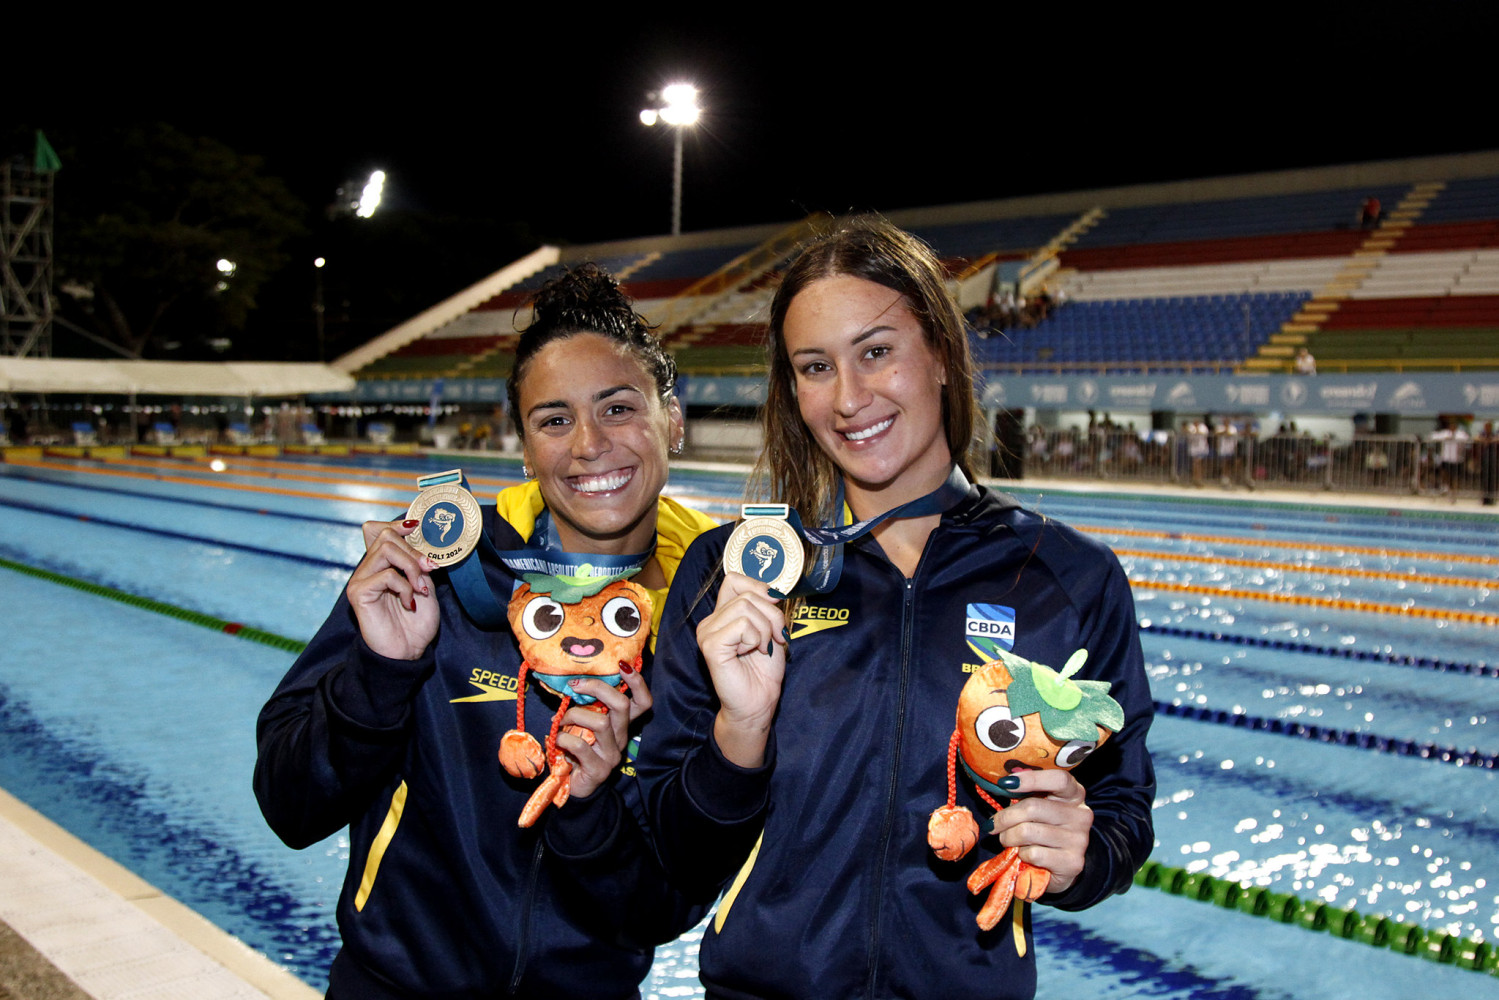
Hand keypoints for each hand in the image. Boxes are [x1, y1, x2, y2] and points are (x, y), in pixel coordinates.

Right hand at [347, 518, 438, 659]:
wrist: (407, 652)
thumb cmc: (416, 622)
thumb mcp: (425, 587)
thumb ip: (420, 566)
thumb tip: (422, 547)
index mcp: (381, 566)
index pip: (379, 532)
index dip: (397, 525)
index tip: (416, 527)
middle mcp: (367, 570)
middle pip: (387, 537)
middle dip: (414, 552)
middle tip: (429, 571)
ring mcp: (360, 580)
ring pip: (386, 550)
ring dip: (411, 567)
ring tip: (420, 589)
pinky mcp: (358, 593)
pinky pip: (386, 575)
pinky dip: (404, 587)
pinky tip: (409, 603)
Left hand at [555, 670, 651, 798]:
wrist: (575, 789)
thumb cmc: (577, 752)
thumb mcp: (583, 726)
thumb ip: (584, 708)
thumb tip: (571, 685)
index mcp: (621, 725)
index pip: (642, 702)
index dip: (637, 682)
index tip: (621, 665)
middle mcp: (621, 737)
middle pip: (622, 706)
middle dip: (598, 689)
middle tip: (575, 685)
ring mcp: (612, 754)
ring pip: (601, 723)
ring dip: (575, 716)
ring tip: (560, 721)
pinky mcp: (599, 769)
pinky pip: (582, 746)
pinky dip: (564, 738)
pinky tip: (556, 739)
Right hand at [697, 572, 787, 767]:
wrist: (758, 703)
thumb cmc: (763, 671)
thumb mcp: (770, 630)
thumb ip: (767, 608)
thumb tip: (774, 591)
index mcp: (722, 615)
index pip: (734, 580)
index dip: (758, 587)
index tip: (775, 606)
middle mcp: (710, 621)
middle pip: (746, 595)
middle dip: (772, 615)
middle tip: (774, 638)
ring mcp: (707, 633)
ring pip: (746, 608)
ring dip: (764, 629)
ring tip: (761, 648)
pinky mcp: (711, 646)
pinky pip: (742, 625)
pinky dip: (755, 638)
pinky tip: (751, 653)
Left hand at [989, 768, 1093, 895]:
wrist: (1061, 865)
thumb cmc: (1044, 828)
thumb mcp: (1038, 806)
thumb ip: (1026, 793)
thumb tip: (1004, 784)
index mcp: (1075, 794)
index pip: (1059, 779)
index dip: (1031, 779)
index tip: (1005, 784)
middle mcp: (1081, 815)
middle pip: (1033, 808)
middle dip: (1005, 817)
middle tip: (993, 825)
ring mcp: (1079, 840)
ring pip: (1027, 832)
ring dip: (1008, 837)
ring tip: (1007, 840)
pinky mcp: (1072, 862)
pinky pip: (1033, 854)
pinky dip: (1021, 854)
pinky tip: (1025, 854)